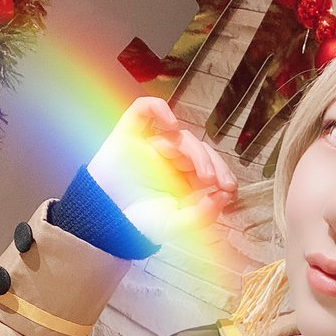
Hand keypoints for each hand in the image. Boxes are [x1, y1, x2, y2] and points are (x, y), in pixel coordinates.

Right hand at [87, 96, 238, 245]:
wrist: (105, 223)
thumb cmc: (138, 225)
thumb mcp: (176, 225)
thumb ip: (202, 215)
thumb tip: (224, 197)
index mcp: (183, 178)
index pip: (209, 165)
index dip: (222, 173)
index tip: (230, 188)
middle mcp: (169, 159)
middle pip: (198, 149)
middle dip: (214, 164)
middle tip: (219, 183)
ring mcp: (149, 145)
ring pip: (179, 136)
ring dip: (196, 153)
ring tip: (204, 175)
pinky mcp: (128, 134)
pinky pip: (143, 109)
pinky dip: (158, 109)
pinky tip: (172, 125)